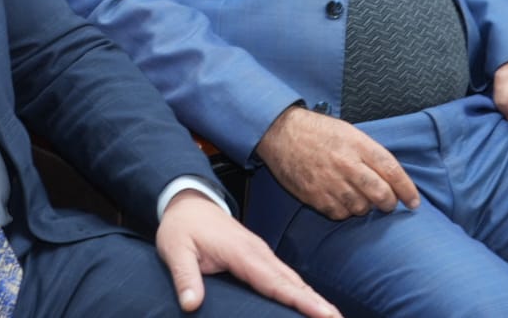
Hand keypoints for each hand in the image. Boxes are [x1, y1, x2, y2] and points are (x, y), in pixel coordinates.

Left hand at [155, 189, 341, 316]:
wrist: (187, 201)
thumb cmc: (182, 226)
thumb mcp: (174, 250)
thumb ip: (184, 277)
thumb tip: (191, 304)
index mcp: (241, 252)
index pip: (275, 281)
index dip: (300, 300)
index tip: (324, 314)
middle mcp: (257, 252)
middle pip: (293, 282)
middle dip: (317, 303)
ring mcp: (261, 252)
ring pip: (292, 279)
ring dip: (313, 298)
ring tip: (333, 316)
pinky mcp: (259, 256)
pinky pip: (284, 276)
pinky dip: (300, 290)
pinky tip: (310, 304)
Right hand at [254, 105, 418, 219]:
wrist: (279, 133)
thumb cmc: (315, 131)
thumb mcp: (347, 131)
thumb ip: (369, 152)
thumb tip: (391, 177)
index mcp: (357, 144)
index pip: (392, 170)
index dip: (407, 189)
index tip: (413, 201)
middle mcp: (346, 164)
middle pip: (381, 194)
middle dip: (389, 203)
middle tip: (388, 203)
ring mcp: (330, 181)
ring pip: (361, 208)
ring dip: (364, 206)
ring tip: (356, 195)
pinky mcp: (315, 196)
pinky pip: (339, 214)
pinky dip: (344, 211)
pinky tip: (339, 199)